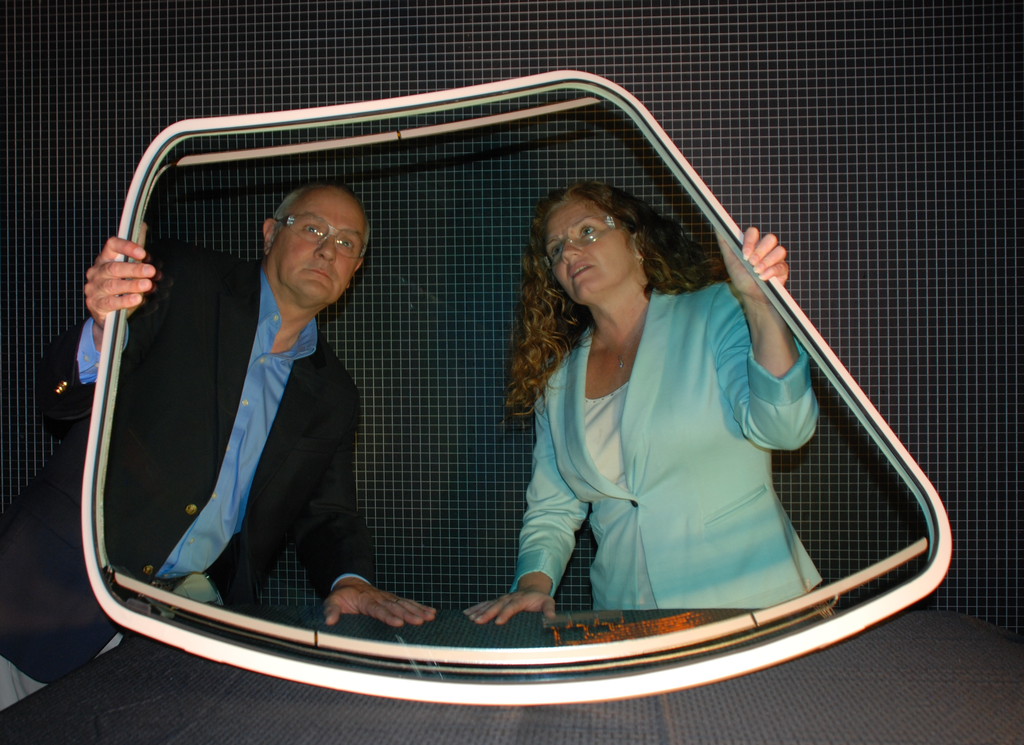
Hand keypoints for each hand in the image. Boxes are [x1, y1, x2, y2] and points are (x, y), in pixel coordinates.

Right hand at [84, 224, 154, 349]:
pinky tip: (138, 299)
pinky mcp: (96, 305)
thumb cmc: (119, 284)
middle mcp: (97, 272)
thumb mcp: (128, 267)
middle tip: (151, 271)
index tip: (143, 252)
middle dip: (134, 269)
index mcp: (105, 258)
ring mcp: (94, 289)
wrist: (107, 313)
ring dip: (132, 285)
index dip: (126, 247)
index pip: (112, 246)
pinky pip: (111, 302)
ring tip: (147, 285)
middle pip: (114, 268)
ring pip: (113, 285)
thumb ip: (135, 250)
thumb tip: (143, 225)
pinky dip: (125, 300)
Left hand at [323, 577, 436, 627]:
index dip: (388, 615)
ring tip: (429, 617)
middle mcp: (379, 598)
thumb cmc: (342, 596)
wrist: (350, 583)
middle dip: (408, 614)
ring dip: (417, 610)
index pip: (378, 609)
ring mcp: (388, 598)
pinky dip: (419, 607)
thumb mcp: (332, 601)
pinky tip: (430, 612)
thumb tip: (329, 621)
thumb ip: (331, 610)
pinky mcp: (393, 599)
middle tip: (420, 621)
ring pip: (404, 604)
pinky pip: (408, 602)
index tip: (398, 622)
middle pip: (395, 606)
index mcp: (365, 600)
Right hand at [464, 590, 555, 624]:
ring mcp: (501, 599)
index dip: (505, 613)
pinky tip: (466, 614)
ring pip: (489, 604)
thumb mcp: (548, 602)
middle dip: (487, 613)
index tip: (498, 622)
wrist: (532, 589)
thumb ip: (549, 610)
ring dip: (479, 611)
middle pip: (497, 605)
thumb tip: (551, 618)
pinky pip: (484, 604)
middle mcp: (509, 598)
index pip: (512, 606)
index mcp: (521, 599)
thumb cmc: (540, 599)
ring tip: (470, 619)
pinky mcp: (496, 601)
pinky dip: (475, 608)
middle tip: (478, 621)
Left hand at [716, 227, 787, 309]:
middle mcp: (766, 248)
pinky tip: (763, 277)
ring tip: (756, 271)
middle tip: (751, 263)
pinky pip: (781, 265)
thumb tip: (717, 226)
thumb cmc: (742, 277)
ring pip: (779, 250)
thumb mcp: (730, 260)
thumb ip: (725, 243)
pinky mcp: (782, 269)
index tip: (744, 254)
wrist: (751, 295)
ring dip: (766, 261)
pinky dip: (771, 271)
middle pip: (770, 238)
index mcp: (753, 244)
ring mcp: (776, 258)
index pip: (753, 233)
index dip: (750, 241)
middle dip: (760, 251)